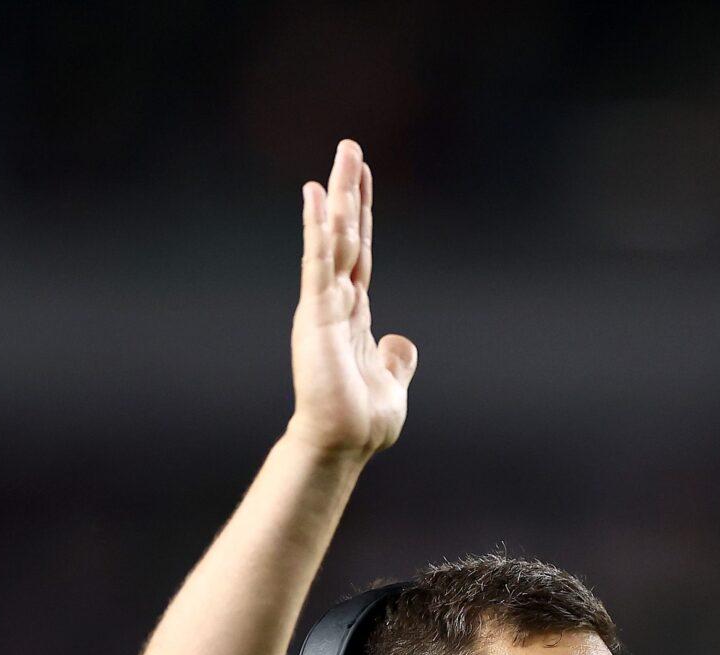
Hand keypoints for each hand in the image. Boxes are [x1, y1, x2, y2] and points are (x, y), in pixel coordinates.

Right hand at [290, 139, 416, 458]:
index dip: (363, 214)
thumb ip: (397, 358)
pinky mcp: (316, 313)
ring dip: (339, 196)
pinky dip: (319, 228)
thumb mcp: (391, 380)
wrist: (343, 442)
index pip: (360, 251)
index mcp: (353, 312)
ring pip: (334, 239)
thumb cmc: (362, 419)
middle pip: (346, 234)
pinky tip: (317, 195)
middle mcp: (335, 300)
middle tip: (351, 146)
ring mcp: (324, 304)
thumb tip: (403, 342)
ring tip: (343, 156)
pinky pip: (319, 262)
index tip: (363, 178)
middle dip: (350, 190)